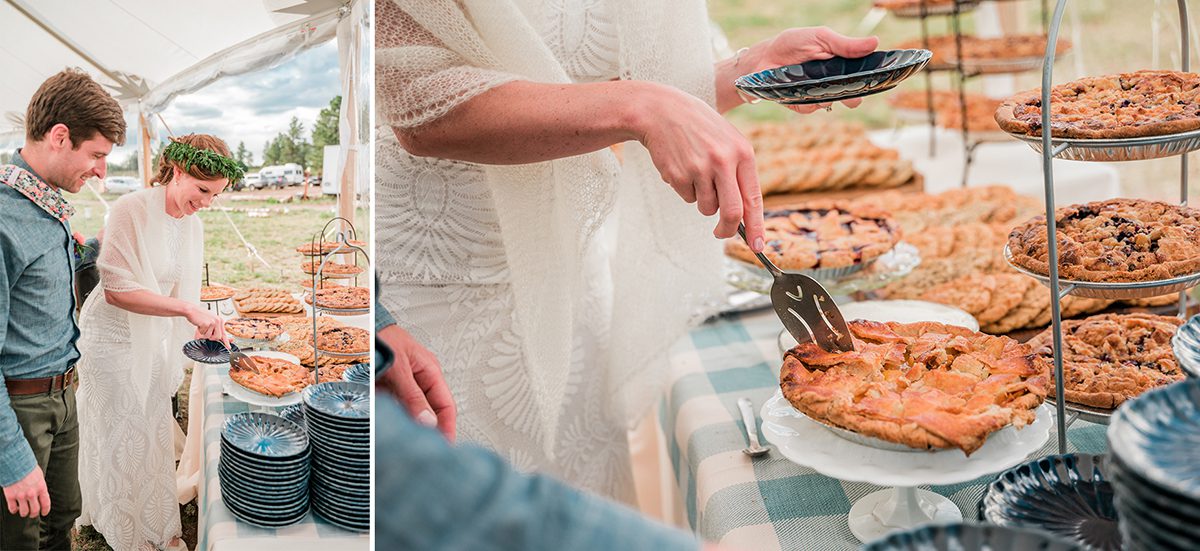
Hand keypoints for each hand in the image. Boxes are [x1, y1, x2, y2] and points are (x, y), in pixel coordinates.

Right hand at [3, 466, 49, 517]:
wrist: (15, 463)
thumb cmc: (27, 467)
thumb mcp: (39, 476)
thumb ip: (40, 486)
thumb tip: (40, 493)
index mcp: (41, 488)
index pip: (46, 504)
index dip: (45, 510)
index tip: (43, 513)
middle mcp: (32, 493)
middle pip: (35, 510)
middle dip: (34, 514)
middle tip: (32, 514)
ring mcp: (20, 496)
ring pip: (24, 512)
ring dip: (24, 513)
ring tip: (24, 512)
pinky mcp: (10, 496)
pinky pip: (12, 508)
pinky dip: (14, 510)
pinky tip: (15, 508)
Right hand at [185, 306, 227, 346]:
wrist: (191, 310)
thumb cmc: (199, 316)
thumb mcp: (210, 321)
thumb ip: (214, 329)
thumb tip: (217, 339)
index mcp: (220, 320)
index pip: (224, 333)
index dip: (226, 341)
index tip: (228, 347)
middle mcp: (218, 321)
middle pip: (217, 337)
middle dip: (211, 337)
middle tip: (205, 332)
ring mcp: (213, 322)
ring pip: (209, 336)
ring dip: (204, 334)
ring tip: (202, 327)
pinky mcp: (207, 324)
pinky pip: (203, 334)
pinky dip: (199, 332)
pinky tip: (199, 325)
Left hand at [377, 324, 456, 441]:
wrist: (362, 327)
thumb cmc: (383, 337)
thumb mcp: (399, 367)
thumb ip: (412, 395)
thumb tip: (427, 422)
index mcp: (430, 372)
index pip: (446, 406)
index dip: (447, 427)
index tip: (444, 446)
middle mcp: (419, 381)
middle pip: (429, 413)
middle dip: (426, 431)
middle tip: (421, 449)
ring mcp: (403, 387)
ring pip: (410, 414)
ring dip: (406, 426)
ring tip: (402, 441)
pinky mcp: (387, 391)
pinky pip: (393, 410)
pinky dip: (391, 419)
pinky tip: (386, 427)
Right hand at [629, 82, 765, 249]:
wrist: (661, 110)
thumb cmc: (699, 127)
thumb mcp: (727, 141)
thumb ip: (739, 173)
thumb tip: (745, 214)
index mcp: (742, 152)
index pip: (753, 198)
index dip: (757, 226)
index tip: (758, 246)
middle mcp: (723, 161)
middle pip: (731, 212)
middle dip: (728, 230)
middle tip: (722, 234)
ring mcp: (699, 169)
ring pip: (707, 207)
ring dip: (703, 200)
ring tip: (696, 173)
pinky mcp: (678, 175)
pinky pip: (688, 197)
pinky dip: (686, 189)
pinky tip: (682, 166)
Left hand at [747, 27, 878, 113]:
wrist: (762, 59)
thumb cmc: (792, 44)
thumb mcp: (819, 38)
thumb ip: (844, 44)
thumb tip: (875, 42)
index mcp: (841, 63)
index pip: (863, 73)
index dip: (872, 78)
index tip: (879, 79)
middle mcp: (832, 82)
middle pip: (852, 96)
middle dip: (854, 97)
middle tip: (852, 96)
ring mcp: (818, 94)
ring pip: (831, 102)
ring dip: (826, 96)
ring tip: (815, 84)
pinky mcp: (803, 104)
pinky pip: (811, 108)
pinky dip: (806, 100)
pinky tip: (798, 90)